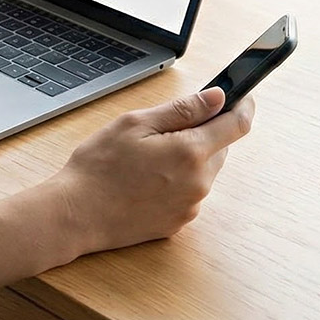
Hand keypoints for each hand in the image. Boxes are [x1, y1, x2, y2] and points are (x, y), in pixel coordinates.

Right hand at [36, 88, 254, 262]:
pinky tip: (145, 180)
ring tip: (146, 159)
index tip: (241, 96)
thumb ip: (182, 109)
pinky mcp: (178, 223)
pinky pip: (189, 193)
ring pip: (203, 171)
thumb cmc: (99, 166)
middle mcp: (199, 183)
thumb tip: (217, 97)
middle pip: (219, 148)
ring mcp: (190, 206)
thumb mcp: (135, 123)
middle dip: (202, 133)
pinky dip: (176, 182)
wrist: (77, 215)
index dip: (242, 106)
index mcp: (190, 152)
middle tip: (164, 130)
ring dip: (188, 159)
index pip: (236, 125)